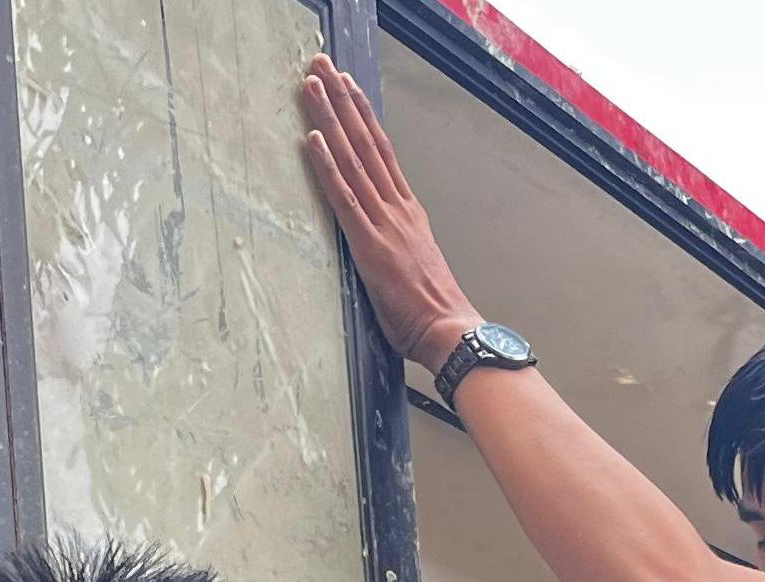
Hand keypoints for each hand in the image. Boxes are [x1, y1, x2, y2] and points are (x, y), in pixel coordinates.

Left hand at [298, 55, 481, 368]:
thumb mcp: (414, 268)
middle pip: (365, 142)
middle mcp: (397, 208)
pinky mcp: (369, 245)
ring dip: (330, 118)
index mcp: (408, 212)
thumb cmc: (432, 314)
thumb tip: (382, 245)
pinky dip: (327, 165)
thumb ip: (396, 246)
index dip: (362, 116)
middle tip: (322, 65)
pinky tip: (312, 137)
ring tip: (313, 84)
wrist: (452, 332)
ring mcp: (384, 223)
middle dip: (343, 100)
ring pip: (353, 159)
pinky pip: (343, 197)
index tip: (349, 85)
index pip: (381, 153)